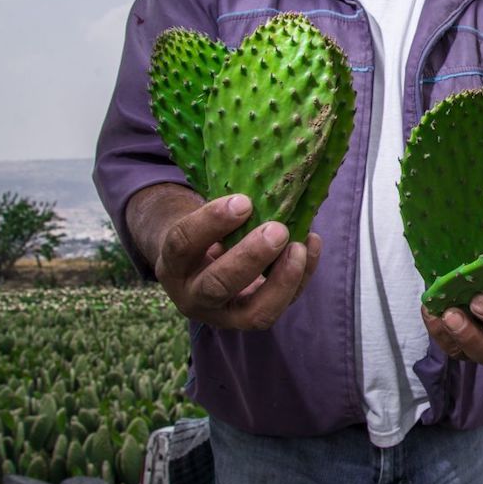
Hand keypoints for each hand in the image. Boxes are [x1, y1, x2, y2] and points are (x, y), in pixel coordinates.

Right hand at [128, 185, 320, 329]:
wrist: (200, 271)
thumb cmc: (205, 233)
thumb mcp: (198, 219)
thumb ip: (220, 205)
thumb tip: (262, 163)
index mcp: (171, 263)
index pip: (183, 243)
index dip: (211, 222)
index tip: (243, 201)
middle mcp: (192, 295)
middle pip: (217, 285)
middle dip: (250, 258)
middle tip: (277, 230)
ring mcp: (225, 315)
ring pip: (255, 313)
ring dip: (282, 280)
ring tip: (300, 245)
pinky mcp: (253, 320)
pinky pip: (280, 307)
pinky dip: (300, 277)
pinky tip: (311, 245)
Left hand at [421, 294, 482, 368]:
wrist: (477, 264)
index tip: (480, 298)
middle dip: (477, 336)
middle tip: (461, 309)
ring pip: (475, 357)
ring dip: (459, 337)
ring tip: (445, 314)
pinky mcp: (463, 347)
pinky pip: (451, 348)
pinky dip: (438, 331)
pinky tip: (430, 310)